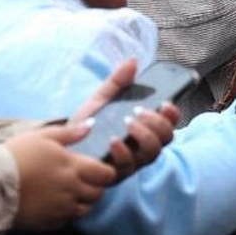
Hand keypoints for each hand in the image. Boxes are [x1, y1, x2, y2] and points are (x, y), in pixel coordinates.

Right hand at [4, 123, 116, 229]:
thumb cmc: (16, 155)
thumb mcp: (43, 136)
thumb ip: (70, 132)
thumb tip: (91, 125)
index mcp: (73, 168)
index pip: (106, 175)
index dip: (106, 172)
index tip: (97, 169)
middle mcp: (72, 190)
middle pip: (98, 194)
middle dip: (95, 188)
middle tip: (84, 181)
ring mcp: (60, 209)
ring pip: (85, 210)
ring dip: (82, 202)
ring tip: (70, 193)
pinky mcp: (47, 223)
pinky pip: (67, 221)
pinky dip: (66, 214)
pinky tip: (55, 204)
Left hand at [68, 59, 180, 181]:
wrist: (62, 145)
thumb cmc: (88, 123)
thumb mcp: (103, 99)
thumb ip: (118, 81)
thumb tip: (133, 61)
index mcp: (145, 128)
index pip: (170, 123)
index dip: (173, 114)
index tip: (165, 103)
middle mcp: (143, 147)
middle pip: (166, 138)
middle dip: (157, 123)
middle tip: (139, 111)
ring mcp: (133, 162)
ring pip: (152, 153)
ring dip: (144, 136)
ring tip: (127, 122)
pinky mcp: (116, 173)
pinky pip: (127, 166)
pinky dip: (122, 151)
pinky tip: (112, 140)